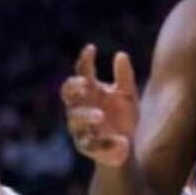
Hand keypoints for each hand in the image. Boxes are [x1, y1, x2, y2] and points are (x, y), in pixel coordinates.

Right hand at [62, 44, 139, 166]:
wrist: (126, 145)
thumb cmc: (123, 116)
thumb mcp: (128, 95)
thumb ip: (124, 77)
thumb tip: (121, 54)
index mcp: (89, 91)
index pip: (81, 72)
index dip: (84, 60)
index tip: (91, 48)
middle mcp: (79, 107)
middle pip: (67, 93)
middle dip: (74, 88)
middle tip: (85, 83)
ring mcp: (80, 127)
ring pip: (75, 119)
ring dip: (86, 115)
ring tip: (100, 115)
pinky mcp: (86, 146)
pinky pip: (90, 144)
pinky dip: (105, 143)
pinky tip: (120, 141)